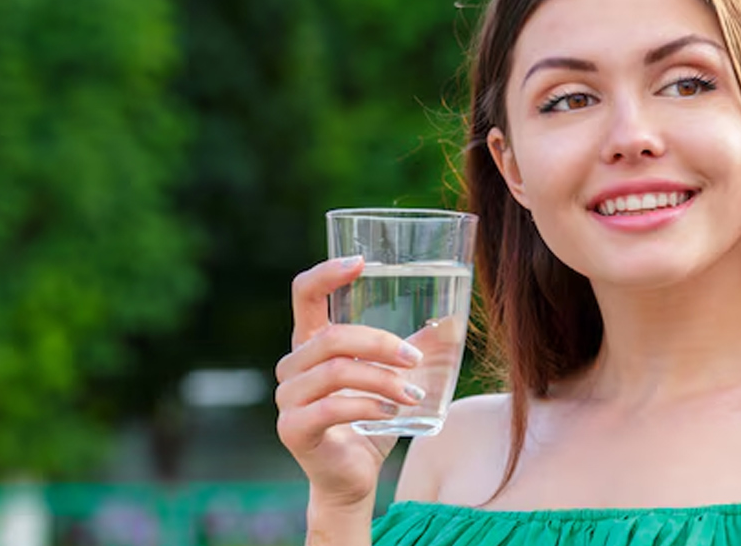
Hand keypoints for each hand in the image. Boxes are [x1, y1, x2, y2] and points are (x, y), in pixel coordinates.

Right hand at [275, 255, 424, 508]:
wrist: (353, 478)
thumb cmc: (371, 421)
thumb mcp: (397, 378)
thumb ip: (416, 348)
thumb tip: (453, 320)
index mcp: (311, 343)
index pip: (305, 295)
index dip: (327, 273)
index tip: (361, 261)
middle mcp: (292, 366)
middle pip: (332, 336)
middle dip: (380, 343)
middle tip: (415, 358)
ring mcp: (288, 398)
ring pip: (335, 371)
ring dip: (382, 379)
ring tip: (413, 395)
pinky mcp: (293, 429)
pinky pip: (331, 408)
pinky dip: (367, 406)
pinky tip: (392, 413)